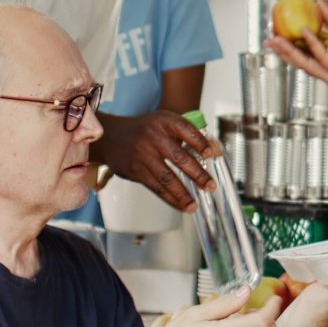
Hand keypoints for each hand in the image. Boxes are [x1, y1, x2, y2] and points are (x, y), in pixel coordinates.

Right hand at [93, 110, 214, 211]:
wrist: (112, 136)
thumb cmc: (146, 130)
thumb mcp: (165, 123)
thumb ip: (189, 135)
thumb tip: (216, 152)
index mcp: (164, 120)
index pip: (186, 129)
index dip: (200, 142)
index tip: (211, 154)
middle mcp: (152, 136)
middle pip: (179, 157)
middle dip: (197, 174)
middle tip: (210, 186)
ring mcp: (142, 154)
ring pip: (167, 178)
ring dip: (183, 194)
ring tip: (195, 205)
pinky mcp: (134, 170)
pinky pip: (156, 187)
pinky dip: (170, 198)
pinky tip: (181, 205)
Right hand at [262, 2, 327, 89]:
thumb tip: (319, 3)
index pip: (303, 57)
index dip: (287, 48)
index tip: (274, 36)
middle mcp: (327, 73)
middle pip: (299, 62)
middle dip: (282, 51)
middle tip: (267, 40)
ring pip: (306, 62)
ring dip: (290, 50)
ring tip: (276, 38)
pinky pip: (322, 57)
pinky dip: (312, 44)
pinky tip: (304, 32)